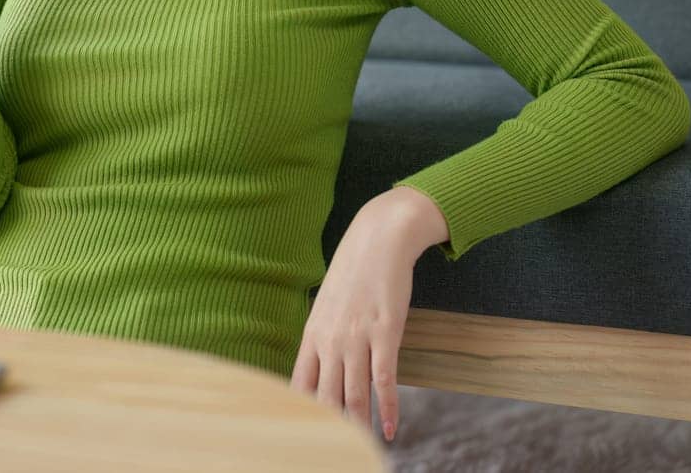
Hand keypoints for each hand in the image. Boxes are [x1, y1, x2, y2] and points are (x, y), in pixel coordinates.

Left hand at [290, 204, 417, 442]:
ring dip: (358, 426)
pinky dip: (388, 409)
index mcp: (312, 335)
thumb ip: (322, 338)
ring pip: (354, 395)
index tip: (302, 436)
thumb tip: (320, 368)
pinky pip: (384, 380)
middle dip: (329, 429)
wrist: (377, 240)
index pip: (299, 386)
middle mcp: (330, 340)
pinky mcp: (384, 333)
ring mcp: (356, 338)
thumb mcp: (327, 306)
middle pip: (326, 397)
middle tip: (333, 450)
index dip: (300, 415)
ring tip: (360, 449)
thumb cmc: (352, 274)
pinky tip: (391, 429)